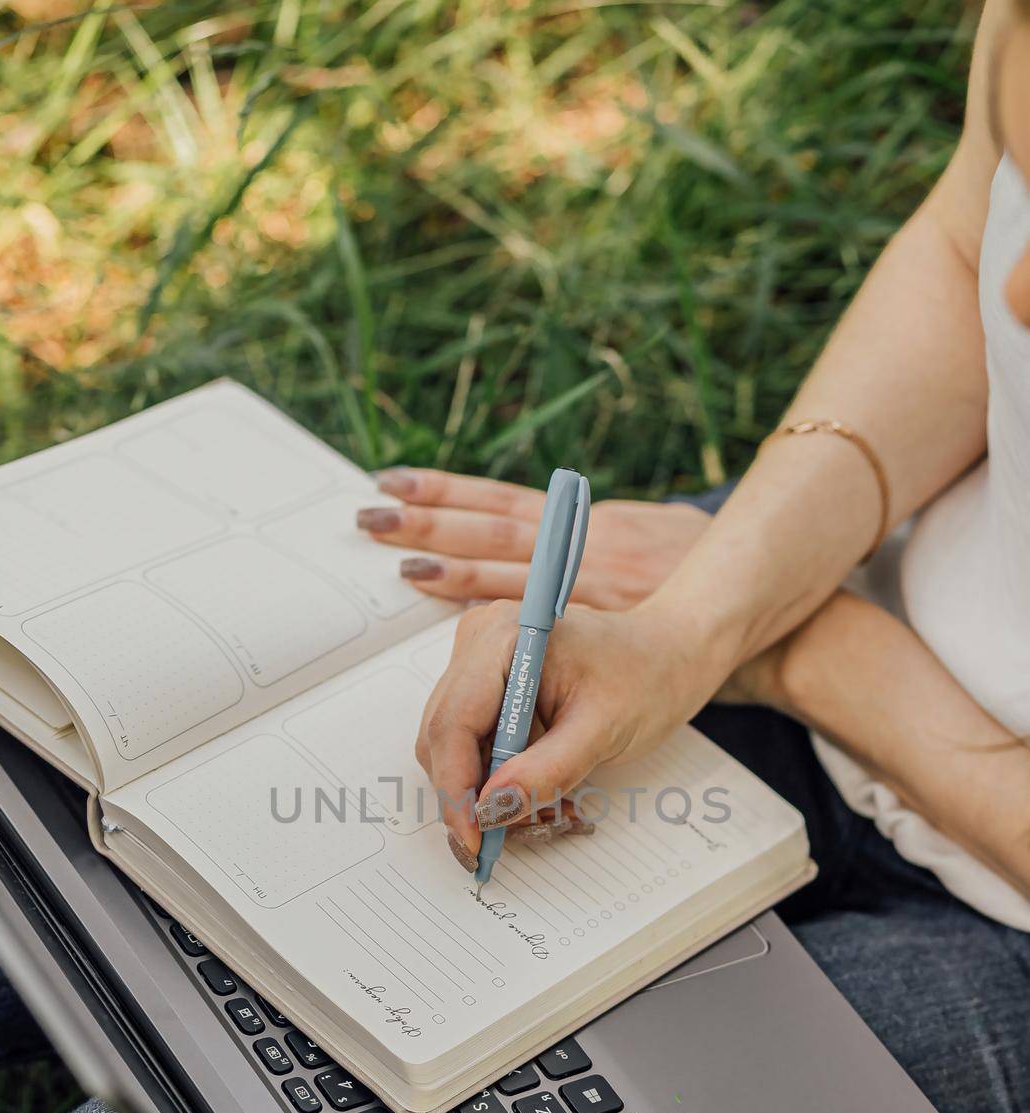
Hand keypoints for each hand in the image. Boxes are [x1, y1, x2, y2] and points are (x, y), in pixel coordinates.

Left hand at [358, 467, 710, 607]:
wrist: (751, 606)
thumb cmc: (700, 576)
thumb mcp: (647, 538)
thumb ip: (591, 543)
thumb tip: (549, 546)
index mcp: (585, 526)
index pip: (500, 503)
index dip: (447, 492)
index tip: (394, 481)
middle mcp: (581, 547)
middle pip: (491, 528)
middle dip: (429, 519)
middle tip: (369, 513)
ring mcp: (590, 585)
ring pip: (511, 568)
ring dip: (453, 563)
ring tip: (401, 557)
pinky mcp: (604, 622)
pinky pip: (543, 618)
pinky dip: (502, 612)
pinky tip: (469, 617)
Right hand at [416, 599, 723, 868]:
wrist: (666, 658)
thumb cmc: (645, 678)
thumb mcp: (604, 729)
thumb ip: (547, 770)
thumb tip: (492, 809)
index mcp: (505, 637)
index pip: (453, 721)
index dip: (456, 787)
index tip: (474, 837)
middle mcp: (479, 642)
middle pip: (441, 736)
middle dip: (467, 794)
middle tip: (498, 841)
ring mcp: (476, 662)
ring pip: (449, 746)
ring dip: (480, 789)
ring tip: (531, 809)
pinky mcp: (483, 684)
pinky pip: (467, 742)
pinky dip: (491, 776)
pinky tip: (527, 787)